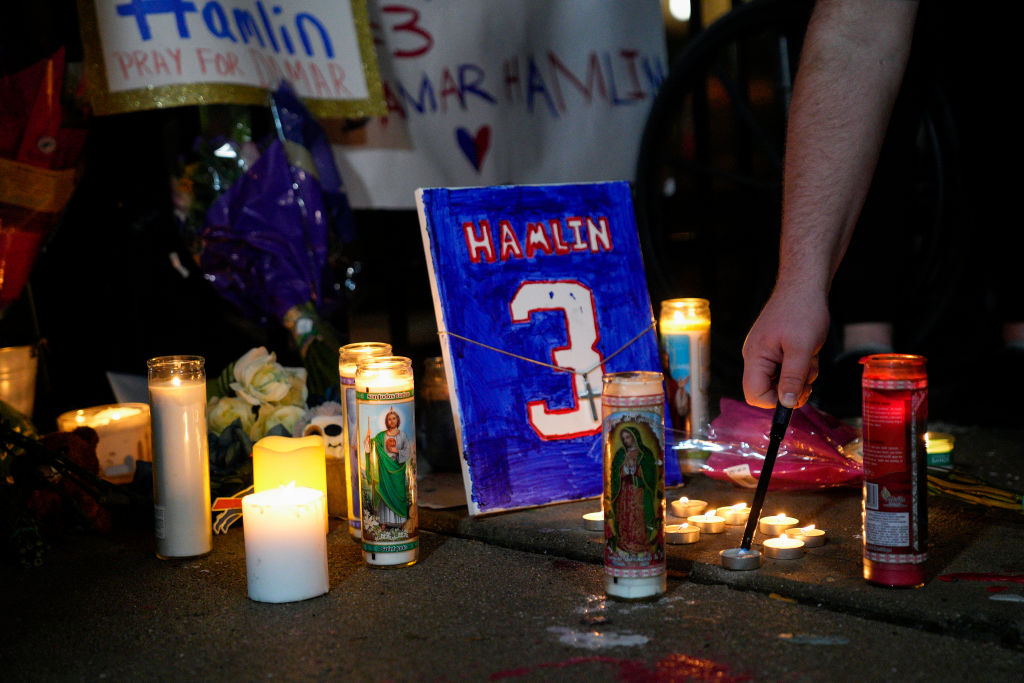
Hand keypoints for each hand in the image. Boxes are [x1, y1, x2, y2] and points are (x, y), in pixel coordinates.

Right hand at [742, 284, 828, 408]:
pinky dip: (800, 367)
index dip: (776, 401)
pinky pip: (785, 369)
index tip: (797, 394)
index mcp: (755, 357)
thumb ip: (792, 378)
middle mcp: (755, 357)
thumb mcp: (801, 349)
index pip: (755, 395)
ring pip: (780, 381)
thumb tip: (785, 404)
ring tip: (810, 357)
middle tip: (808, 376)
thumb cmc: (802, 311)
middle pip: (767, 390)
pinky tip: (808, 352)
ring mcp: (765, 353)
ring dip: (800, 377)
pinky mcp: (774, 349)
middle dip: (792, 388)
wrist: (804, 286)